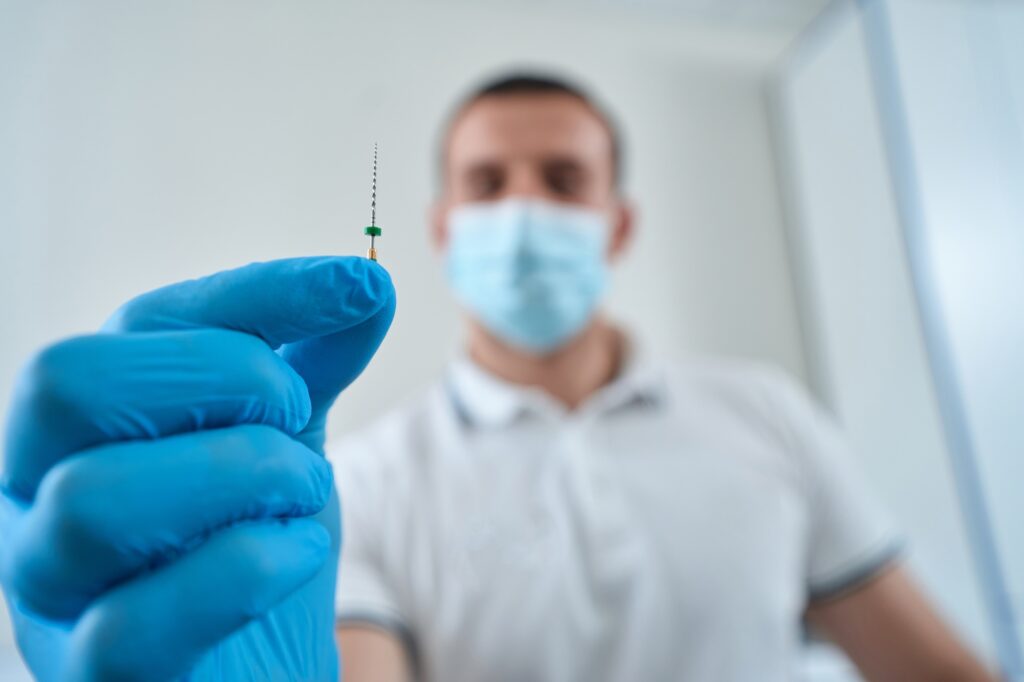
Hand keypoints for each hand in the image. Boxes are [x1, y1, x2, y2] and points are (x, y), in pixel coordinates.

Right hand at [0, 256, 395, 680]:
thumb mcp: (285, 437)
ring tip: (305, 491)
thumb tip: (367, 282)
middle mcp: (39, 492)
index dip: (258, 293)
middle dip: (217, 375)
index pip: (142, 320)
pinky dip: (247, 570)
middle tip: (294, 412)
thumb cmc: (257, 548)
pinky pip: (131, 622)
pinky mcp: (92, 675)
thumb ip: (313, 362)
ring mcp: (51, 589)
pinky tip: (296, 557)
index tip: (358, 286)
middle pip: (68, 382)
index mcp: (86, 419)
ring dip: (240, 474)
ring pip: (93, 498)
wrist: (260, 675)